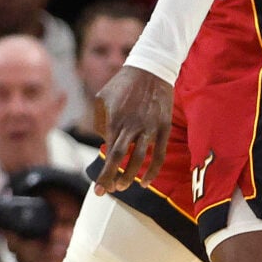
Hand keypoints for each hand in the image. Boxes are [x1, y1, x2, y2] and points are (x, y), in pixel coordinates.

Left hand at [95, 64, 176, 193]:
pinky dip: (153, 170)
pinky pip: (159, 154)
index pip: (108, 154)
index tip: (99, 188)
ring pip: (140, 159)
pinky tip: (145, 182)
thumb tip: (104, 142)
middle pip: (121, 159)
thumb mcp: (101, 99)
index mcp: (115, 120)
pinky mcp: (163, 127)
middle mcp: (131, 126)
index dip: (104, 174)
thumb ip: (99, 122)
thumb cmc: (121, 84)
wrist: (150, 69)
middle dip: (113, 179)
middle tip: (108, 192)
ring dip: (132, 177)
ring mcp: (149, 128)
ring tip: (123, 187)